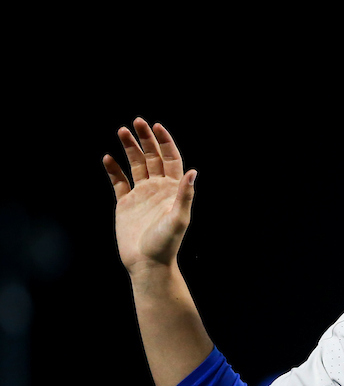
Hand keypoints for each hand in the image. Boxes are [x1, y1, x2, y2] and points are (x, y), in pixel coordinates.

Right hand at [103, 118, 196, 274]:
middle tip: (136, 122)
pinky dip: (113, 170)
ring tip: (121, 131)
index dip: (165, 142)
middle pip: (152, 157)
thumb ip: (185, 195)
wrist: (147, 263)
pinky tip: (108, 158)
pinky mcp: (126, 204)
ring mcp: (141, 195)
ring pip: (135, 165)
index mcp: (173, 190)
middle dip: (145, 139)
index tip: (156, 126)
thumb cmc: (166, 243)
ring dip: (130, 148)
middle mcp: (158, 189)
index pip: (171, 159)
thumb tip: (193, 172)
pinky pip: (119, 182)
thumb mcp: (179, 218)